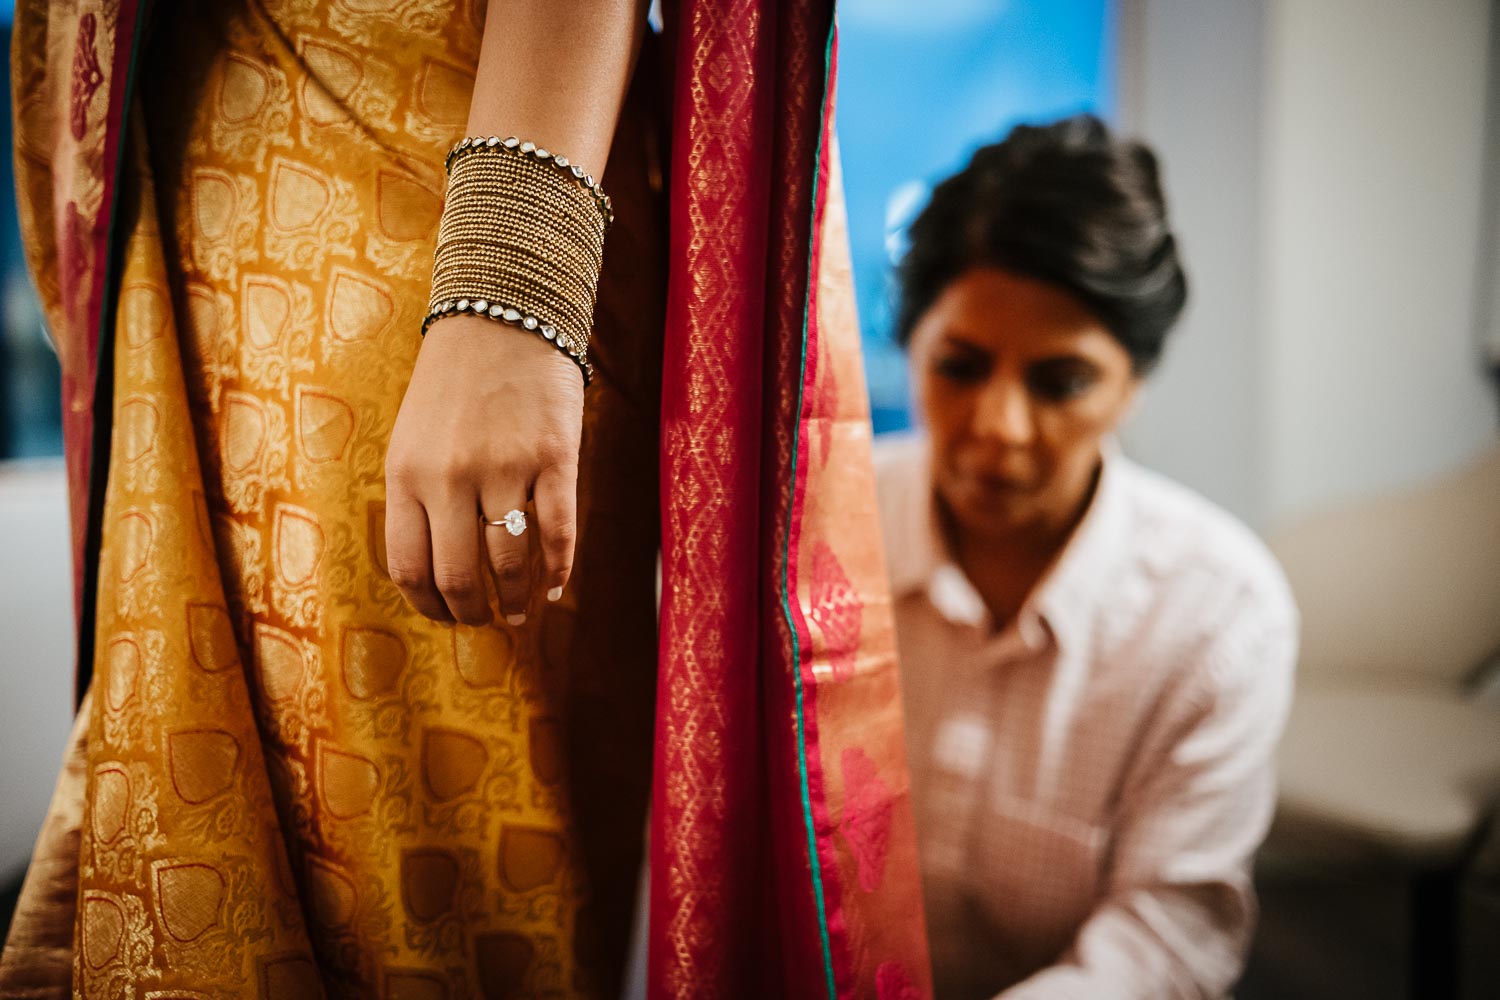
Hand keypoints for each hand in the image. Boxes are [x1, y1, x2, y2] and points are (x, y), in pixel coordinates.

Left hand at [385, 315, 582, 624]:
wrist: (503, 314)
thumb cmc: (454, 383)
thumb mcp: (412, 438)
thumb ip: (417, 498)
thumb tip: (436, 571)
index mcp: (406, 473)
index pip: (409, 567)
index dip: (428, 605)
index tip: (444, 615)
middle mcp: (451, 477)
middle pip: (460, 576)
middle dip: (471, 613)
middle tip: (483, 623)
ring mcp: (506, 468)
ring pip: (511, 563)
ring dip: (517, 601)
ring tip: (521, 613)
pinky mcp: (555, 458)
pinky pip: (558, 533)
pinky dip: (559, 571)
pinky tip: (556, 587)